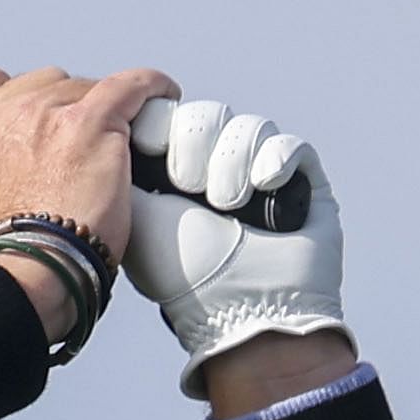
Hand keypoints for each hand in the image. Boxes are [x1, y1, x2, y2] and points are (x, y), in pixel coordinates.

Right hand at [0, 62, 176, 340]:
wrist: (31, 273)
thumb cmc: (11, 256)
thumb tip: (21, 170)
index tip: (17, 107)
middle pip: (38, 83)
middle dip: (60, 107)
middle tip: (78, 148)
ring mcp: (41, 115)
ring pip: (83, 87)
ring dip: (101, 109)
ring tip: (118, 142)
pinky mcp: (89, 121)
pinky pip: (129, 86)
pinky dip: (149, 87)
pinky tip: (161, 95)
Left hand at [125, 98, 353, 400]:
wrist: (236, 305)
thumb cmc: (180, 269)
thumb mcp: (132, 211)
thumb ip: (121, 163)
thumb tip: (118, 120)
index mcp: (174, 173)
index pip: (171, 116)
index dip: (163, 123)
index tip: (151, 145)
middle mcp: (217, 169)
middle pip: (207, 115)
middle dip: (193, 146)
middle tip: (188, 187)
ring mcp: (260, 174)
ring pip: (247, 127)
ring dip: (230, 163)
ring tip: (225, 205)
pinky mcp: (302, 182)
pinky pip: (289, 144)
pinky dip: (274, 162)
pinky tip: (262, 188)